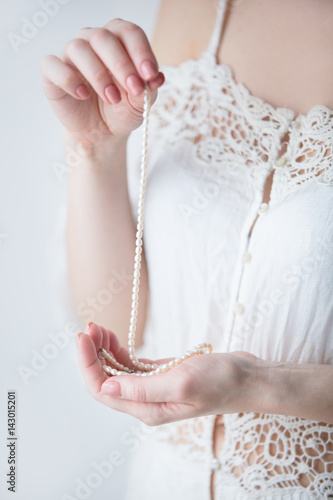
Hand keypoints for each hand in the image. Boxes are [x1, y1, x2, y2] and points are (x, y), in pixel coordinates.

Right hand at [40, 19, 163, 144]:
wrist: (101, 134)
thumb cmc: (121, 111)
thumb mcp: (140, 103)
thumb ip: (148, 89)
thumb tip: (157, 78)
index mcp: (118, 41)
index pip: (129, 32)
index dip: (141, 51)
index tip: (150, 75)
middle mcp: (92, 41)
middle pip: (103, 37)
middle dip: (122, 64)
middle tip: (134, 89)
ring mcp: (70, 56)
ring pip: (79, 48)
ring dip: (99, 74)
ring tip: (113, 99)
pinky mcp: (52, 74)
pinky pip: (52, 65)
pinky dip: (69, 79)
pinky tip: (83, 95)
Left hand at [77, 323, 261, 425]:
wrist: (247, 377)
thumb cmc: (220, 381)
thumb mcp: (181, 384)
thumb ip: (141, 389)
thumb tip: (104, 389)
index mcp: (147, 409)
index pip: (103, 390)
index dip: (88, 364)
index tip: (83, 336)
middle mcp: (146, 402)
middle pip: (105, 380)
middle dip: (92, 354)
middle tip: (90, 327)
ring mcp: (154, 388)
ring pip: (116, 371)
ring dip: (104, 350)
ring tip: (99, 328)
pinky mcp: (162, 375)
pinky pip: (132, 366)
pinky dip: (119, 351)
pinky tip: (115, 338)